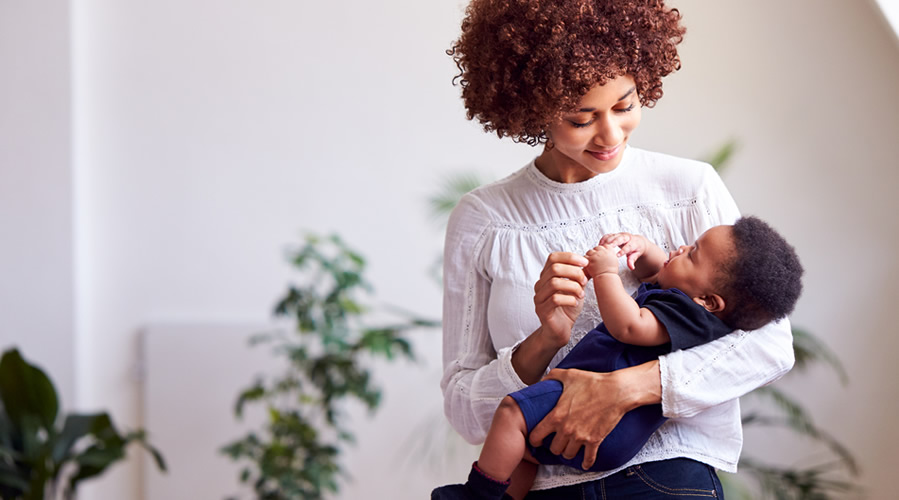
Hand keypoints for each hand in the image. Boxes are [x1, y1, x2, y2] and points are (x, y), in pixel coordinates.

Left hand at [528, 365, 658, 469]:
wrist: (616, 391)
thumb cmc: (592, 382)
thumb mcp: (568, 375)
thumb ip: (552, 377)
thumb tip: (542, 380)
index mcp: (556, 416)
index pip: (537, 435)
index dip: (534, 439)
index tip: (537, 440)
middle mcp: (566, 429)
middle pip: (553, 449)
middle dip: (554, 446)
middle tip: (556, 442)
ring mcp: (581, 437)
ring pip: (568, 455)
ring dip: (568, 452)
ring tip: (569, 447)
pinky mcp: (595, 441)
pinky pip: (588, 459)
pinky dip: (586, 463)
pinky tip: (584, 463)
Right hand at [533, 252, 588, 348]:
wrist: (560, 330)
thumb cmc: (567, 308)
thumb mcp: (575, 288)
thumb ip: (579, 275)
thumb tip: (589, 262)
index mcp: (546, 276)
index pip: (553, 257)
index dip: (570, 257)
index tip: (585, 262)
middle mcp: (540, 285)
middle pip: (554, 268)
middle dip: (574, 272)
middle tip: (585, 281)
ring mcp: (539, 298)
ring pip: (554, 283)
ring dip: (573, 287)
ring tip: (581, 294)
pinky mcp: (542, 311)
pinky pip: (555, 300)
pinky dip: (569, 299)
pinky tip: (575, 303)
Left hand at [584, 244, 618, 277]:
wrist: (606, 278)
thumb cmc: (610, 271)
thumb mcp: (614, 260)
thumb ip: (610, 253)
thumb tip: (605, 250)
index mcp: (610, 250)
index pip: (604, 246)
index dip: (602, 250)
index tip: (602, 255)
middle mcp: (603, 251)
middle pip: (597, 247)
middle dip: (596, 252)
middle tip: (596, 259)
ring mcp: (596, 255)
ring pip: (590, 251)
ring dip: (590, 255)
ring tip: (592, 262)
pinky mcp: (589, 259)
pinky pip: (585, 256)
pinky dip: (586, 260)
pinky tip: (588, 264)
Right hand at [599, 233, 649, 269]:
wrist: (637, 241)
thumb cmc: (636, 249)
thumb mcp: (636, 255)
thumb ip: (632, 261)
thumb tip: (631, 267)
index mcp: (634, 242)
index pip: (628, 247)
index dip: (623, 251)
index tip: (617, 256)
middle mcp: (627, 237)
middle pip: (620, 238)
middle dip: (614, 242)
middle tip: (608, 247)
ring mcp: (620, 234)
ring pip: (613, 236)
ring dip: (607, 241)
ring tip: (601, 247)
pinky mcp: (615, 234)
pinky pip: (608, 235)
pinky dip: (603, 239)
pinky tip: (599, 245)